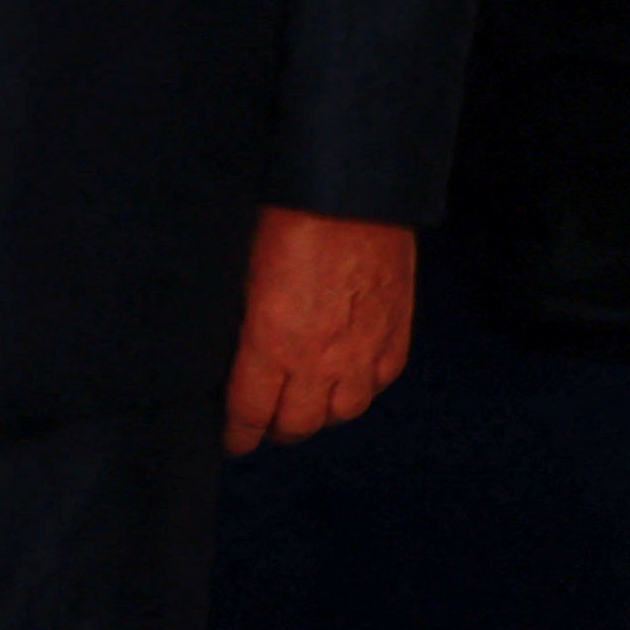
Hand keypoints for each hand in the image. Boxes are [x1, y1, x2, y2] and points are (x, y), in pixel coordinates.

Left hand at [225, 208, 414, 454]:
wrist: (354, 190)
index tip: (234, 439)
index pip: (249, 414)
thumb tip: (233, 356)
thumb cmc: (288, 218)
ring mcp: (363, 348)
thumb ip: (242, 327)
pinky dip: (362, 388)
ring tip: (309, 403)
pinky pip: (380, 382)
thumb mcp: (242, 277)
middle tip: (266, 422)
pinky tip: (349, 377)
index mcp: (271, 345)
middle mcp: (319, 358)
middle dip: (276, 429)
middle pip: (297, 425)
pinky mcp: (396, 330)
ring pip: (342, 413)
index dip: (238, 435)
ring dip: (321, 413)